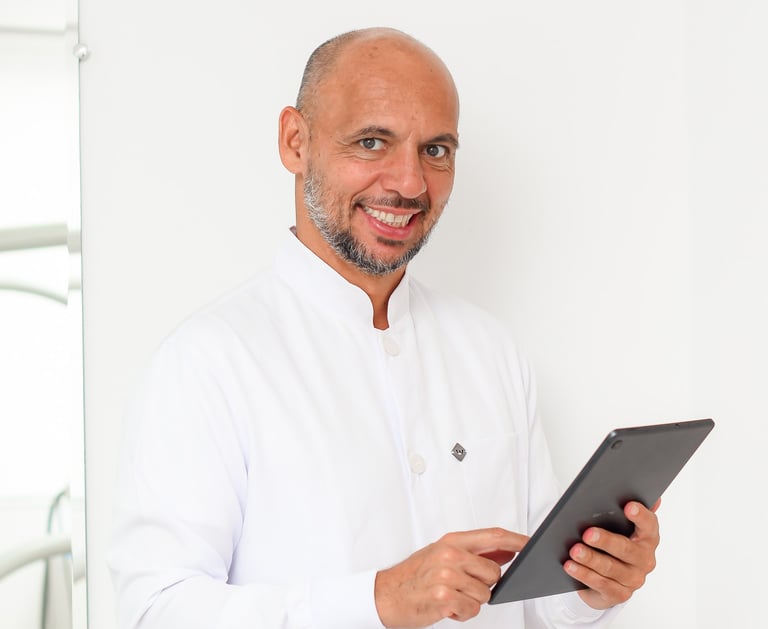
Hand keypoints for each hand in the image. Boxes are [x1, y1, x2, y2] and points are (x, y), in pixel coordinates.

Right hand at [374, 527, 527, 627]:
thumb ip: (476, 552)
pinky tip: (447, 606)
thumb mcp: (443, 555)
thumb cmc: (415, 576)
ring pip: (485, 594)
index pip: (494, 535)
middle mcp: (450, 555)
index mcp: (452, 541)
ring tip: (451, 596)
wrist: (385, 595)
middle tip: (463, 586)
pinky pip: (472, 609)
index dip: (517, 540)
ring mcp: (446, 575)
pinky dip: (462, 613)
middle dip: (485, 584)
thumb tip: (508, 549)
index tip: (533, 544)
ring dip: (471, 601)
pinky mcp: (443, 596)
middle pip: (494, 572)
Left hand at [565, 500, 660, 608]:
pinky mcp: (619, 594)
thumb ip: (626, 508)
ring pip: (610, 568)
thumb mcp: (618, 525)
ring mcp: (633, 579)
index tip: (628, 506)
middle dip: (606, 540)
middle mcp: (645, 560)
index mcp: (647, 538)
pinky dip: (583, 574)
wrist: (607, 578)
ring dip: (590, 559)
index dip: (641, 516)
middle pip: (626, 549)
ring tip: (574, 550)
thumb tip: (650, 494)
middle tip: (587, 533)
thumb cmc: (612, 544)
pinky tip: (570, 566)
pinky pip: (600, 584)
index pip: (649, 525)